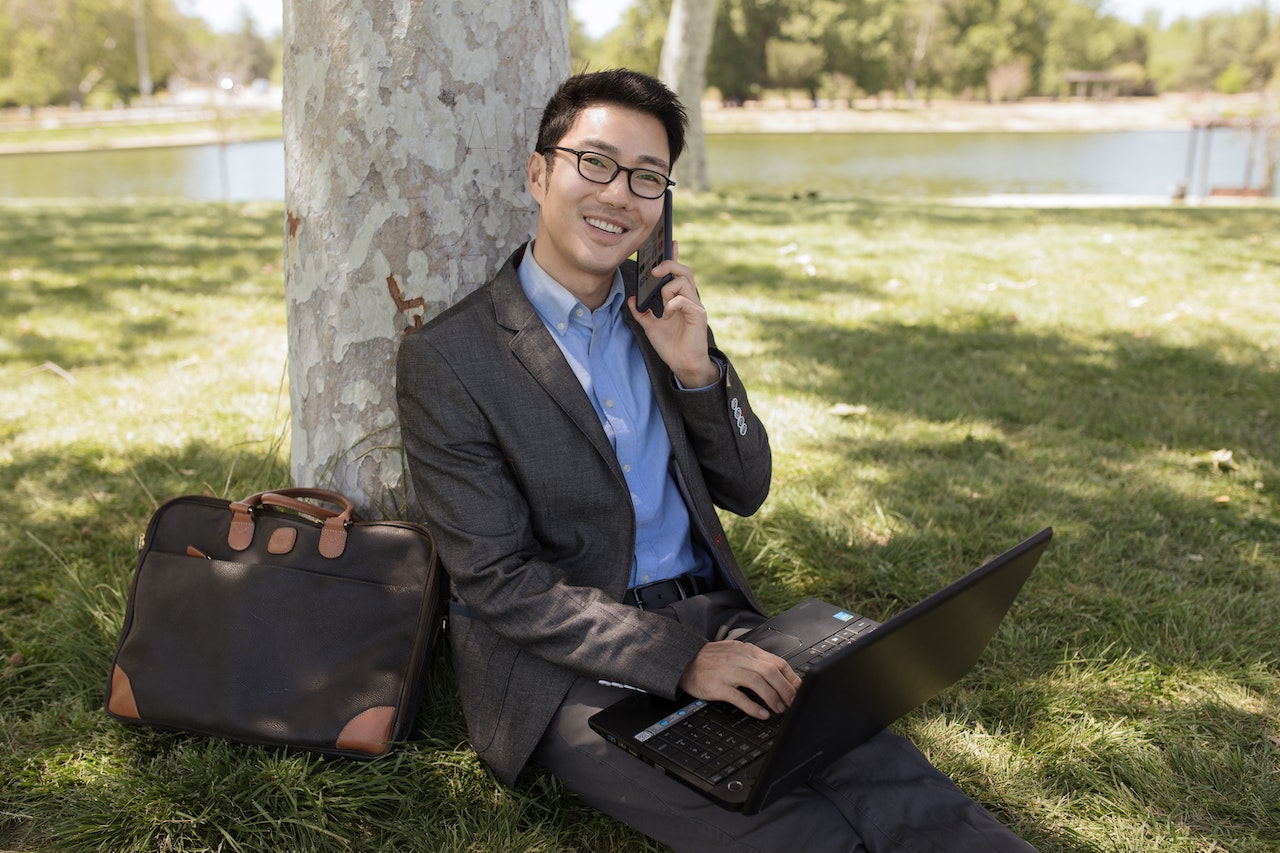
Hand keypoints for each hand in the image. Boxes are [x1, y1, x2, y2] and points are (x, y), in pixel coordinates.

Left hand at [628, 241, 718, 387]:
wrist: (683, 364)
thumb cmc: (670, 344)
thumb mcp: (650, 326)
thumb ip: (642, 312)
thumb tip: (632, 298)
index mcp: (678, 298)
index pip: (677, 272)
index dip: (674, 255)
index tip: (670, 241)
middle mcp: (688, 298)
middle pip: (683, 270)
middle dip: (668, 265)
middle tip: (654, 272)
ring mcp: (695, 305)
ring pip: (683, 281)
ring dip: (668, 290)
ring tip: (664, 307)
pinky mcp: (698, 315)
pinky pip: (684, 300)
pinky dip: (673, 304)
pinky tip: (669, 315)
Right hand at [677, 640, 801, 719]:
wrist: (685, 661)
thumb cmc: (713, 659)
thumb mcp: (737, 652)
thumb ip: (757, 661)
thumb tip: (781, 675)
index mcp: (747, 651)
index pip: (777, 662)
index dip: (791, 678)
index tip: (799, 690)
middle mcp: (739, 659)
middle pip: (770, 672)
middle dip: (786, 690)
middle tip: (792, 702)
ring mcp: (728, 671)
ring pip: (757, 683)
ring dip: (772, 698)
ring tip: (779, 709)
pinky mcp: (717, 686)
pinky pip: (739, 697)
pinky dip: (753, 707)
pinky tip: (761, 714)